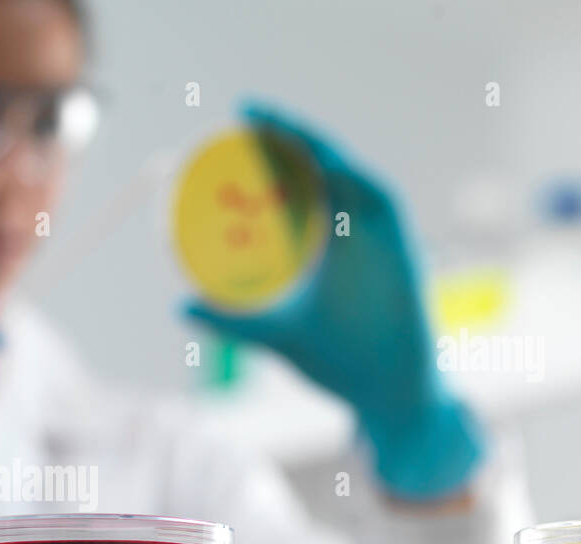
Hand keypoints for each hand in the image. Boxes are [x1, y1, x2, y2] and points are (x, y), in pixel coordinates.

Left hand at [185, 101, 483, 500]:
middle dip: (284, 134)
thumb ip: (229, 320)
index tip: (233, 125)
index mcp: (324, 241)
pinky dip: (349, 180)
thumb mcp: (273, 336)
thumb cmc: (337, 364)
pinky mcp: (401, 248)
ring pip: (345, 173)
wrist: (387, 394)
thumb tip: (179, 304)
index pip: (295, 182)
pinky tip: (320, 165)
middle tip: (244, 112)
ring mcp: (377, 237)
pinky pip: (377, 201)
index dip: (269, 149)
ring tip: (272, 126)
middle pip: (319, 166)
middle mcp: (352, 230)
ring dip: (312, 146)